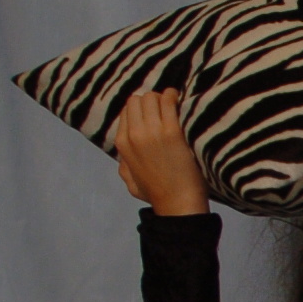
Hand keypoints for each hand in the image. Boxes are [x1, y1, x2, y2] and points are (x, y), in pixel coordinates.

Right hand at [113, 89, 210, 215]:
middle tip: (165, 107)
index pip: (127, 110)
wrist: (177, 204)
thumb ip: (124, 162)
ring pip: (151, 97)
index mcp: (122, 143)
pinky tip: (180, 102)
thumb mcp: (130, 180)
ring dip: (163, 98)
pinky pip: (168, 100)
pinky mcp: (171, 131)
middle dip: (151, 100)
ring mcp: (152, 131)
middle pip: (138, 100)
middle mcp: (134, 134)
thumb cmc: (157, 194)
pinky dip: (173, 97)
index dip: (141, 108)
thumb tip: (124, 151)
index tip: (154, 112)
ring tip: (174, 104)